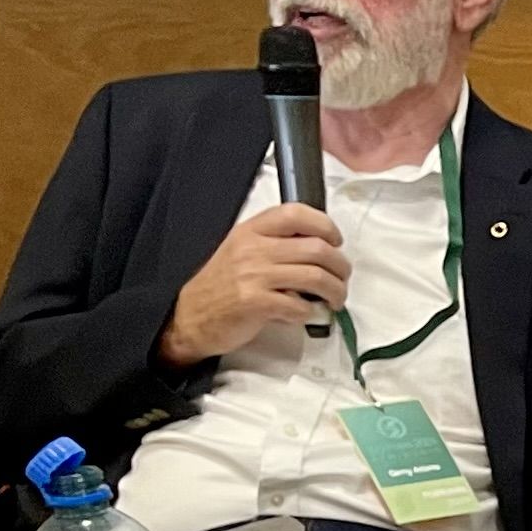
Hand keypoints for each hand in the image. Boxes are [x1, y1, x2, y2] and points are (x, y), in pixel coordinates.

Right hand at [159, 205, 349, 365]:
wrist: (190, 317)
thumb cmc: (222, 285)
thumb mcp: (243, 250)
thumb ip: (276, 242)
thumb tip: (320, 245)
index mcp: (251, 230)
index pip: (296, 213)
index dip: (325, 226)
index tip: (335, 242)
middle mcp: (253, 248)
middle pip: (317, 248)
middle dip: (340, 266)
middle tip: (342, 278)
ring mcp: (253, 275)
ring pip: (316, 277)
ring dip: (335, 291)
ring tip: (335, 299)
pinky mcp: (255, 303)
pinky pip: (300, 306)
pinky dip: (311, 312)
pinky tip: (305, 313)